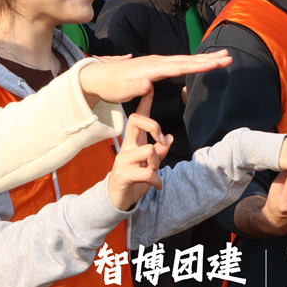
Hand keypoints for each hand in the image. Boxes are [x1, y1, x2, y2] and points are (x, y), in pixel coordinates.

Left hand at [80, 51, 231, 104]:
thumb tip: (149, 83)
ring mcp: (156, 62)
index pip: (181, 66)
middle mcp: (157, 62)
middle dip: (208, 59)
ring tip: (221, 57)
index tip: (218, 63)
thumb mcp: (121, 90)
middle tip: (228, 56)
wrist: (97, 76)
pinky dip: (193, 62)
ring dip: (204, 59)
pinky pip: (179, 63)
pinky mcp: (156, 66)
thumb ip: (136, 86)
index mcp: (152, 67)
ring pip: (185, 60)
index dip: (200, 65)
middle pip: (187, 60)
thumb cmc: (110, 85)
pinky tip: (200, 62)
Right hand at [106, 90, 169, 210]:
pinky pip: (147, 172)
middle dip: (154, 126)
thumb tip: (169, 137)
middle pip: (137, 121)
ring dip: (157, 162)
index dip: (144, 102)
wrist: (117, 199)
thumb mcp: (150, 164)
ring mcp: (123, 159)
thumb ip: (159, 151)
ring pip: (148, 150)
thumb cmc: (134, 179)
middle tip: (161, 140)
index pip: (138, 117)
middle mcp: (126, 146)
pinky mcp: (123, 174)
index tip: (149, 86)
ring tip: (154, 173)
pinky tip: (157, 186)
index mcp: (133, 141)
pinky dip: (157, 180)